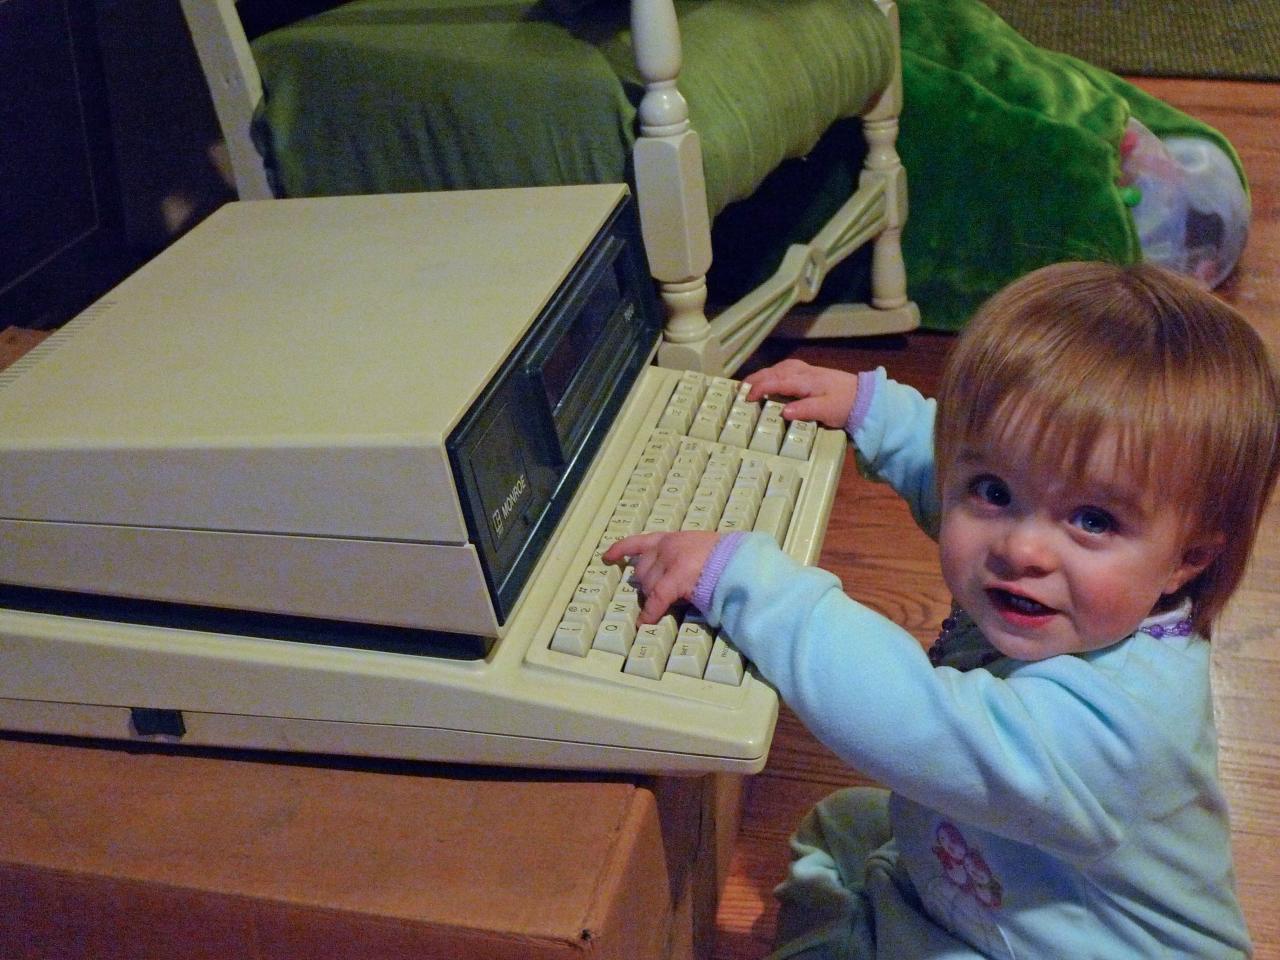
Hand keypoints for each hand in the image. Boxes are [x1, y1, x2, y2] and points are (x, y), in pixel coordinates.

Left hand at [602, 531, 720, 624]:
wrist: (738, 560)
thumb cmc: (724, 556)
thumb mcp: (697, 546)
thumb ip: (681, 555)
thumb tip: (670, 572)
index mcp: (670, 539)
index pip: (638, 542)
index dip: (619, 550)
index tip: (606, 558)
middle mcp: (665, 549)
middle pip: (641, 571)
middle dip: (646, 585)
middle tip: (659, 595)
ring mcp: (668, 564)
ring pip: (647, 587)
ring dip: (653, 597)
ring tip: (667, 603)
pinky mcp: (674, 580)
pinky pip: (656, 601)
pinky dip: (649, 614)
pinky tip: (643, 623)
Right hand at [743, 358, 858, 428]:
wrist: (866, 398)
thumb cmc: (846, 406)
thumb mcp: (826, 411)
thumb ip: (805, 410)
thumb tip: (783, 412)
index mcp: (805, 381)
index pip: (777, 382)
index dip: (760, 389)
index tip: (747, 398)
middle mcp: (804, 373)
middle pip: (775, 372)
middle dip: (756, 379)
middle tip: (740, 389)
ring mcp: (808, 371)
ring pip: (780, 368)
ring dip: (764, 374)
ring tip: (751, 383)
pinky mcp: (812, 374)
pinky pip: (787, 369)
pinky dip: (774, 372)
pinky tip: (772, 377)